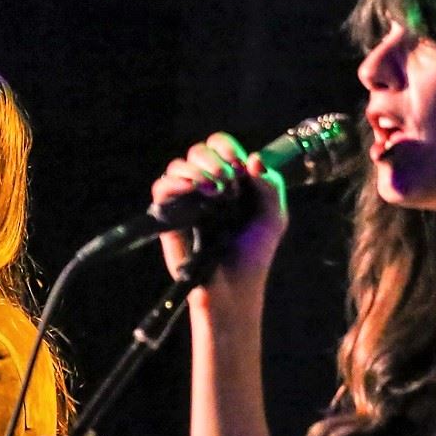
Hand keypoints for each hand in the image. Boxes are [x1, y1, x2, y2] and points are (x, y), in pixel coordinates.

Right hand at [150, 132, 288, 293]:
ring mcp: (186, 201)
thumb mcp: (274, 217)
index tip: (240, 166)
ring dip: (196, 169)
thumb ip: (270, 185)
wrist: (235, 288)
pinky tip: (193, 190)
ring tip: (214, 189)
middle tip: (228, 181)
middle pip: (198, 150)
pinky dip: (175, 181)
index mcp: (230, 181)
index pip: (220, 146)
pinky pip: (161, 187)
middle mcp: (206, 187)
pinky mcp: (168, 217)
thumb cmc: (254, 255)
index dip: (227, 148)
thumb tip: (252, 159)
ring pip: (177, 165)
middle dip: (213, 159)